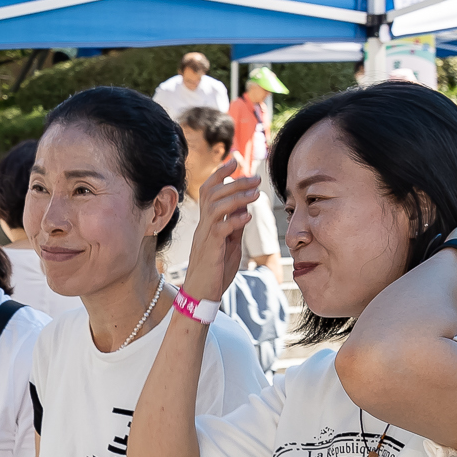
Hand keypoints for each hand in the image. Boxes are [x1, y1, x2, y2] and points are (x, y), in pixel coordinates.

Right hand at [181, 153, 261, 305]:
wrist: (201, 297)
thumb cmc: (215, 273)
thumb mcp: (229, 245)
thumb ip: (235, 226)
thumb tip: (245, 209)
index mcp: (207, 224)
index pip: (209, 191)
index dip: (220, 173)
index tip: (234, 160)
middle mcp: (203, 226)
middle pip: (212, 193)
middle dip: (234, 182)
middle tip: (255, 178)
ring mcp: (205, 237)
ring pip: (215, 207)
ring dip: (237, 197)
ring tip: (256, 193)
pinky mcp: (210, 250)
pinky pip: (220, 229)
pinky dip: (235, 220)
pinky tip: (248, 217)